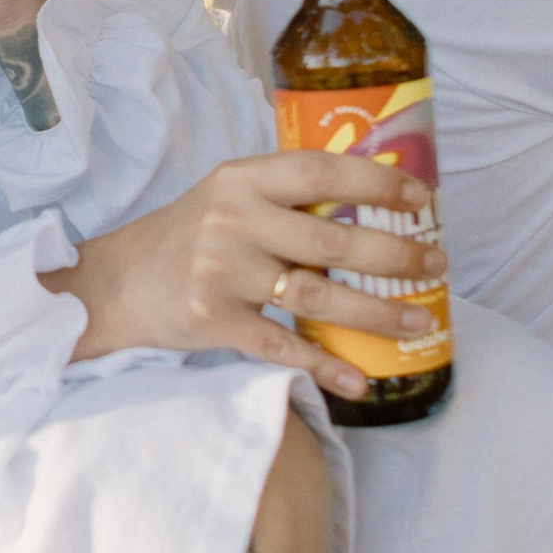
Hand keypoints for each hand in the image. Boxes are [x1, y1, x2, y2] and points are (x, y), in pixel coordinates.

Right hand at [51, 154, 444, 399]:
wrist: (115, 285)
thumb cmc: (186, 237)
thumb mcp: (227, 196)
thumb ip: (283, 196)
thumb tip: (371, 202)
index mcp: (242, 179)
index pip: (320, 171)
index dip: (376, 182)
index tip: (422, 198)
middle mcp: (233, 220)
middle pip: (332, 239)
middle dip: (395, 255)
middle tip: (436, 264)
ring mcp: (222, 272)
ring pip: (318, 295)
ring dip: (377, 313)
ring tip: (419, 320)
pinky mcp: (214, 321)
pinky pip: (282, 346)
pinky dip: (324, 367)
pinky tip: (358, 380)